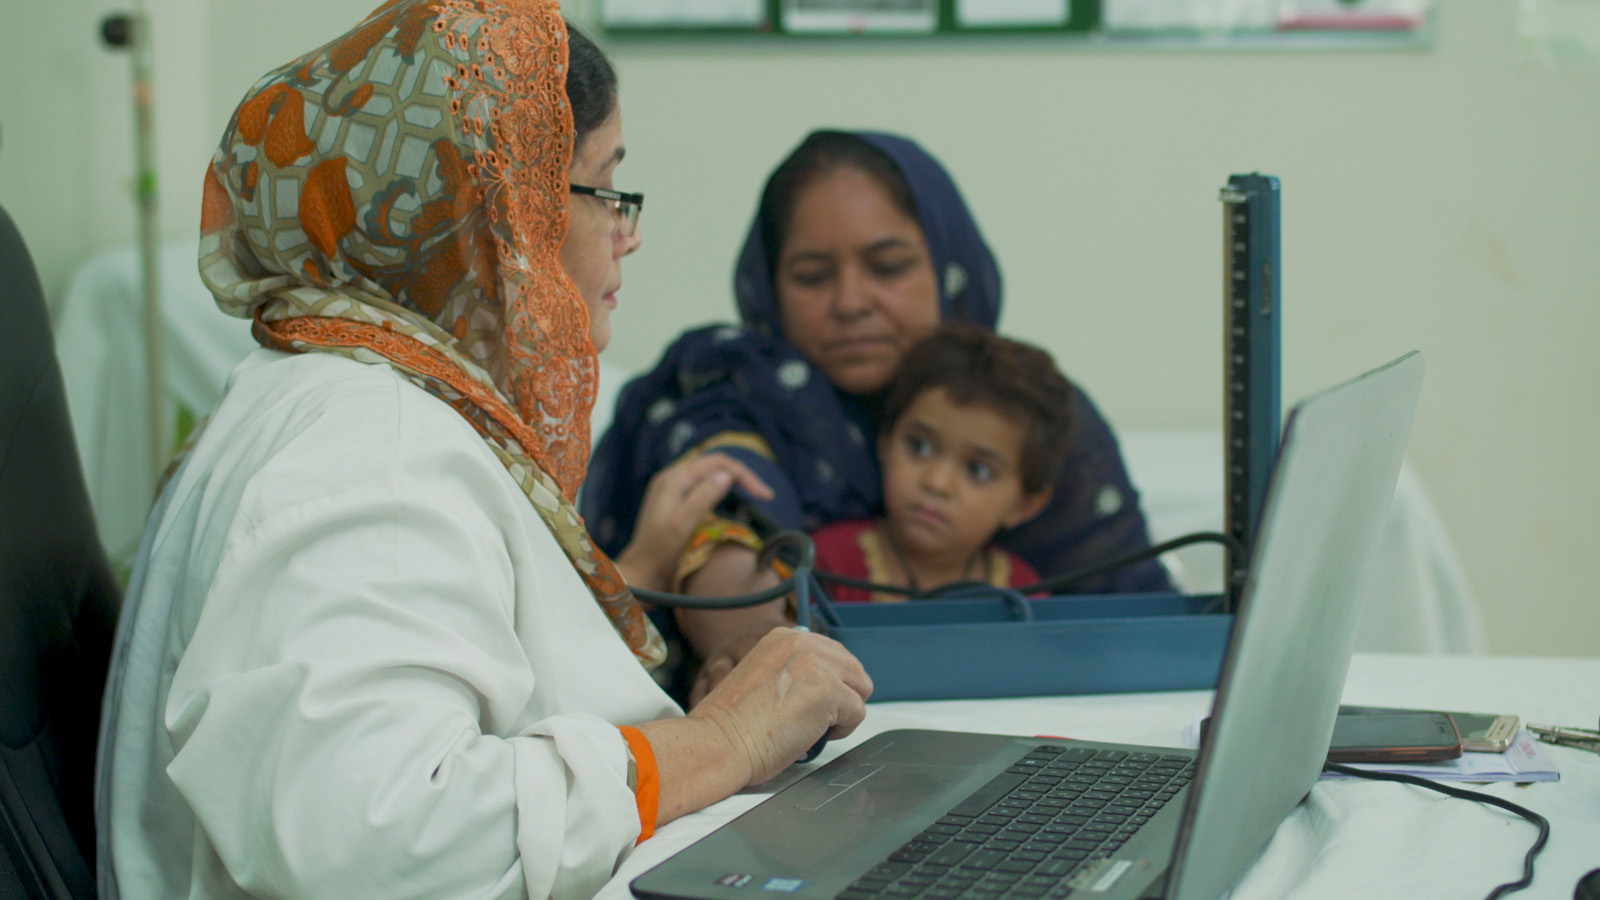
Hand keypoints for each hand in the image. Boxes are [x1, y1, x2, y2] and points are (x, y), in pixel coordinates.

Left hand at [614, 453, 771, 591]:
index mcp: (673, 479)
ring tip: (755, 495)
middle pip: (714, 464)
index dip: (744, 475)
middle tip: (765, 496)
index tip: (766, 496)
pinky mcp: (674, 500)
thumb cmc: (660, 554)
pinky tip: (731, 500)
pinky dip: (721, 489)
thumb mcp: (682, 526)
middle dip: (742, 476)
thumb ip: (702, 498)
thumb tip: (727, 475)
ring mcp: (671, 488)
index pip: (717, 462)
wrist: (641, 573)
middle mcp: (671, 477)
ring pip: (709, 473)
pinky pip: (702, 484)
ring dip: (733, 480)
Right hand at [690, 627, 871, 786]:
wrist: (718, 743)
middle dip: (840, 697)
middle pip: (853, 669)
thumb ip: (792, 669)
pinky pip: (858, 713)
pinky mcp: (829, 691)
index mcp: (784, 637)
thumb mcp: (762, 675)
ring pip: (860, 690)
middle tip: (809, 719)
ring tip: (809, 727)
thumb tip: (821, 682)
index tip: (806, 702)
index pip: (833, 654)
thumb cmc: (733, 724)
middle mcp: (803, 642)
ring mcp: (818, 665)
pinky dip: (841, 731)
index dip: (828, 683)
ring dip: (842, 713)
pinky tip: (811, 735)